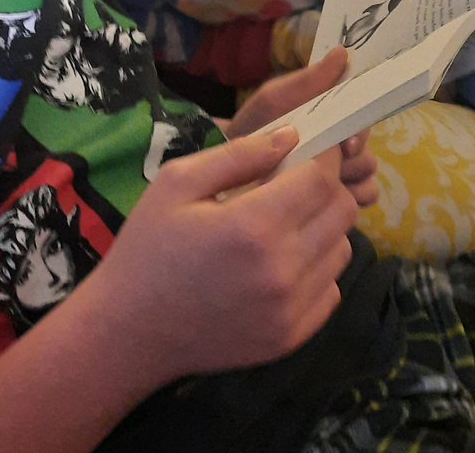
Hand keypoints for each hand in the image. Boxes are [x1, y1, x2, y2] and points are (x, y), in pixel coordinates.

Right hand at [82, 124, 357, 388]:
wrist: (131, 329)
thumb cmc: (149, 246)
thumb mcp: (177, 182)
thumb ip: (238, 155)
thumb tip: (290, 137)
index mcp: (252, 226)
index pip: (321, 179)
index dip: (323, 157)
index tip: (310, 148)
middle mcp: (282, 270)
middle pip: (342, 212)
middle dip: (327, 187)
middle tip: (296, 183)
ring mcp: (291, 310)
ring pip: (342, 250)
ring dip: (323, 228)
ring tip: (286, 223)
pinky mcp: (292, 338)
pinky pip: (331, 289)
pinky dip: (317, 269)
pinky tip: (281, 262)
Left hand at [224, 46, 378, 208]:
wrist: (231, 165)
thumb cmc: (255, 126)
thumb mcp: (274, 100)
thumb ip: (306, 80)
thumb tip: (342, 52)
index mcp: (332, 116)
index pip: (364, 119)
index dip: (360, 132)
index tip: (346, 145)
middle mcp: (343, 145)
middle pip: (369, 152)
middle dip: (350, 159)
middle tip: (325, 165)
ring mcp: (344, 174)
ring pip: (368, 175)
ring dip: (348, 178)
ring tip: (316, 182)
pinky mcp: (340, 200)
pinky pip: (365, 197)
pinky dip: (351, 196)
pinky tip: (326, 200)